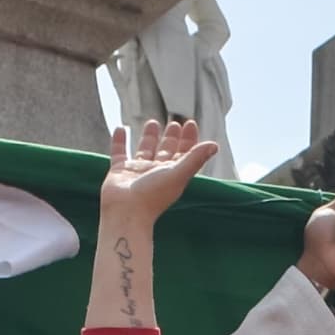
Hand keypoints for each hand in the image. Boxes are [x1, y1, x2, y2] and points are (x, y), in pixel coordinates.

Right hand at [98, 118, 219, 234]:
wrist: (126, 212)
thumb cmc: (153, 195)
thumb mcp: (178, 174)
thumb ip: (195, 159)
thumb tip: (215, 145)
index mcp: (172, 174)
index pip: (184, 153)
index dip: (189, 139)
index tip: (190, 123)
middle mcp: (155, 173)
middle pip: (166, 152)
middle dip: (171, 138)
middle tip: (174, 123)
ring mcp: (137, 172)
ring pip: (144, 151)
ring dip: (149, 138)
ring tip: (152, 122)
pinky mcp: (119, 172)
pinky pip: (119, 152)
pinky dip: (119, 141)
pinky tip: (120, 128)